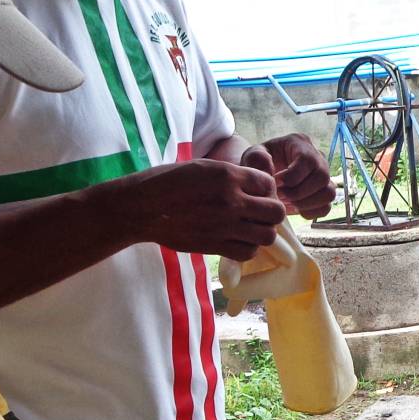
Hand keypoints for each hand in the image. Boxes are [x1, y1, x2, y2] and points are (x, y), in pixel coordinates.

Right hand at [129, 160, 284, 260]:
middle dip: (271, 213)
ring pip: (267, 236)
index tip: (256, 194)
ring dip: (261, 233)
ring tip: (249, 229)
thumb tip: (252, 185)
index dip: (266, 189)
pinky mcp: (215, 246)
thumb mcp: (202, 167)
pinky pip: (247, 252)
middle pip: (275, 212)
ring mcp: (224, 225)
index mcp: (228, 175)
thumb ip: (230, 176)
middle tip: (258, 213)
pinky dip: (247, 248)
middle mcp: (231, 200)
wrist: (143, 208)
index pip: (268, 184)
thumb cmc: (168, 182)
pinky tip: (237, 241)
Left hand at [244, 133, 334, 219]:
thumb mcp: (253, 156)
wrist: (263, 177)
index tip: (275, 183)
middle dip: (298, 192)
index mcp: (301, 143)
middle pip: (322, 177)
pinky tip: (294, 208)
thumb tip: (272, 172)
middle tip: (279, 196)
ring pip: (328, 193)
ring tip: (286, 203)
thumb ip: (257, 159)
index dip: (292, 177)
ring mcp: (324, 177)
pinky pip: (326, 208)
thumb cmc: (260, 163)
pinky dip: (310, 212)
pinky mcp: (323, 194)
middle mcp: (318, 158)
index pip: (308, 160)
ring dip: (305, 203)